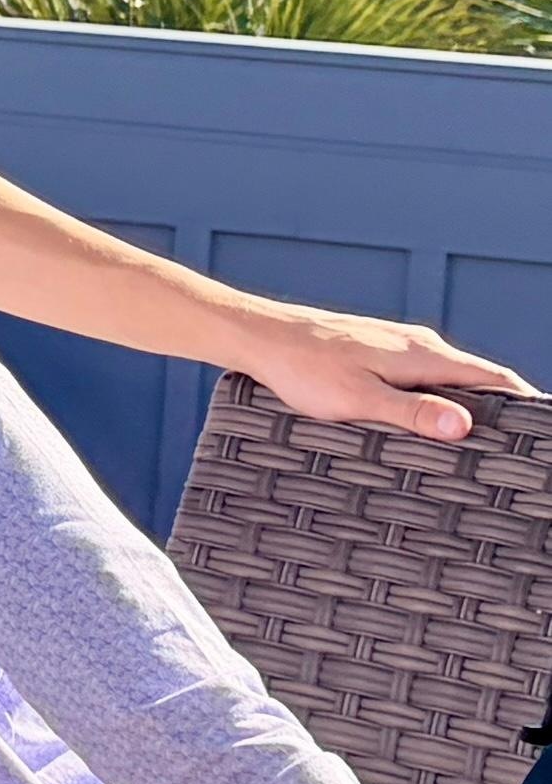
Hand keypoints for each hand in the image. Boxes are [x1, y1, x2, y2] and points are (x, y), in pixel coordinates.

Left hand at [223, 302, 535, 442]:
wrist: (259, 335)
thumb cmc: (303, 369)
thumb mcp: (358, 400)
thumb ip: (411, 412)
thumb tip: (464, 426)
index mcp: (425, 355)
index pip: (494, 378)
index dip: (522, 404)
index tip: (537, 432)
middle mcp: (419, 345)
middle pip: (476, 378)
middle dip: (497, 409)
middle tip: (511, 448)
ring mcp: (397, 346)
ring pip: (447, 377)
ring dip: (464, 404)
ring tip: (474, 443)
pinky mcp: (375, 350)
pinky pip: (421, 375)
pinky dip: (435, 397)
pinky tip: (424, 421)